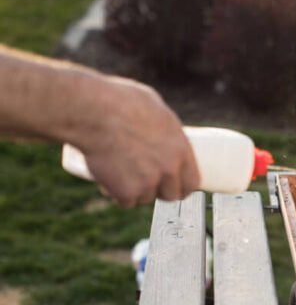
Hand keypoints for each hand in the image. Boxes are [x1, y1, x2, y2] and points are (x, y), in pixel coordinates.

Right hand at [76, 76, 199, 207]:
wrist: (93, 112)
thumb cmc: (119, 102)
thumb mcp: (154, 108)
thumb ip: (164, 128)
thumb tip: (164, 131)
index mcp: (181, 149)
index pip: (193, 181)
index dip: (182, 185)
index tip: (174, 185)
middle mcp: (170, 169)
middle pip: (171, 195)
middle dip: (158, 190)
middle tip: (143, 181)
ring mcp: (149, 183)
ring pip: (145, 198)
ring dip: (134, 190)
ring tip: (119, 169)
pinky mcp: (127, 192)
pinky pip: (124, 202)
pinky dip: (115, 194)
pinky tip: (108, 179)